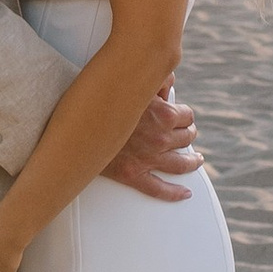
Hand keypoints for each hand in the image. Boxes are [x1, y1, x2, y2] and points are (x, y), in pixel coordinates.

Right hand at [100, 87, 201, 201]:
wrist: (77, 124)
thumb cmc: (104, 100)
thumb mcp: (134, 82)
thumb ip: (156, 78)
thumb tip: (169, 80)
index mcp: (164, 114)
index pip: (187, 116)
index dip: (185, 116)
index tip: (182, 117)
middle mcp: (160, 138)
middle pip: (186, 138)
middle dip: (187, 135)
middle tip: (185, 135)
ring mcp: (148, 158)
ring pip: (181, 164)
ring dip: (192, 161)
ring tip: (195, 160)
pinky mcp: (133, 175)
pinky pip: (159, 189)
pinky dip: (174, 193)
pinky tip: (184, 193)